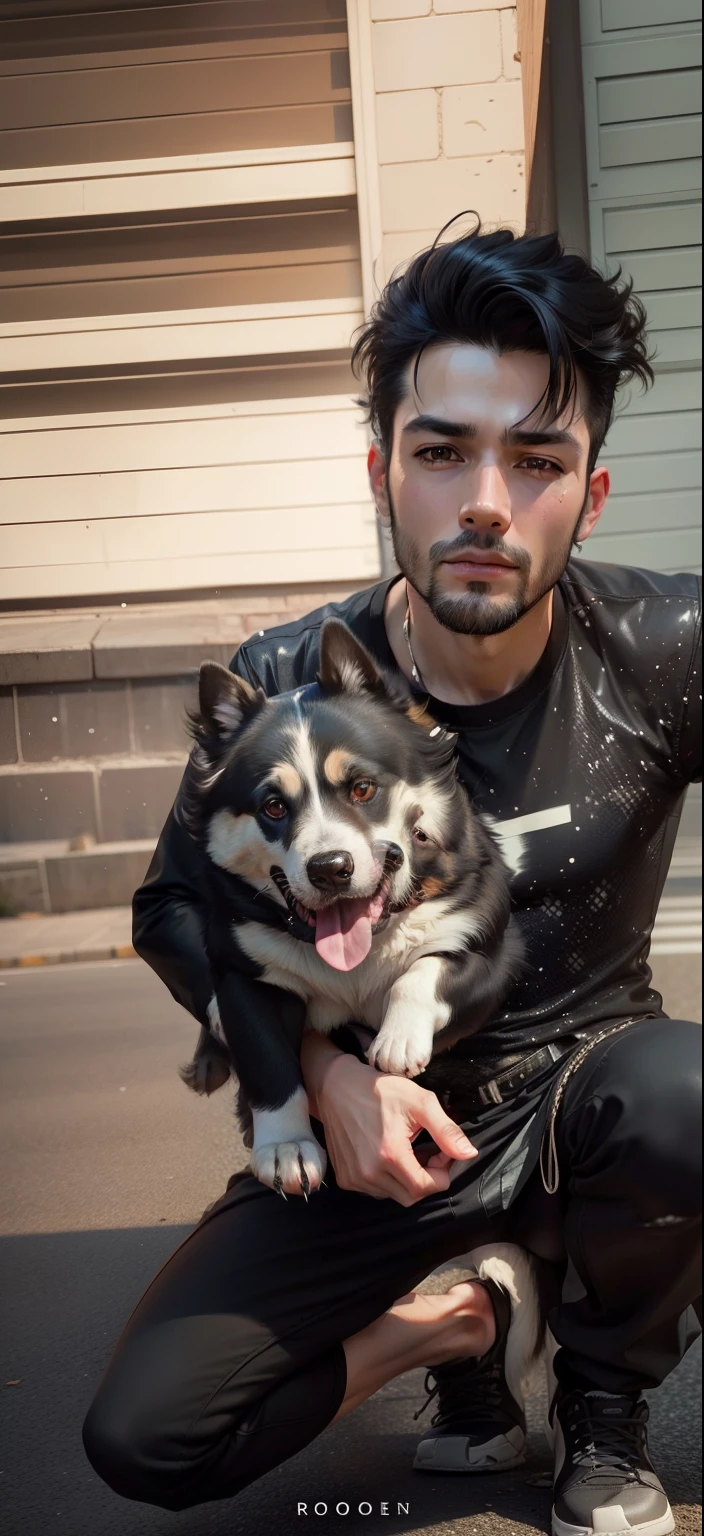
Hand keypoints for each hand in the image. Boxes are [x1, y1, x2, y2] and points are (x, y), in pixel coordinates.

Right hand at [316, 1051, 477, 1205]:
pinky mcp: (345, 1178)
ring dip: (407, 1179)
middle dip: (427, 1179)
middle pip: (411, 1196)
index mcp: (389, 1155)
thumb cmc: (379, 1090)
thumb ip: (446, 1130)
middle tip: (428, 1152)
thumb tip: (469, 1154)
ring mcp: (354, 1178)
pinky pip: (376, 1190)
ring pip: (394, 1195)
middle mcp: (369, 1172)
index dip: (441, 1173)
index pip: (426, 1188)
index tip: (441, 1152)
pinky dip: (388, 1179)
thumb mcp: (420, 1101)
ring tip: (408, 1151)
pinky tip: (388, 1155)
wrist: (337, 1085)